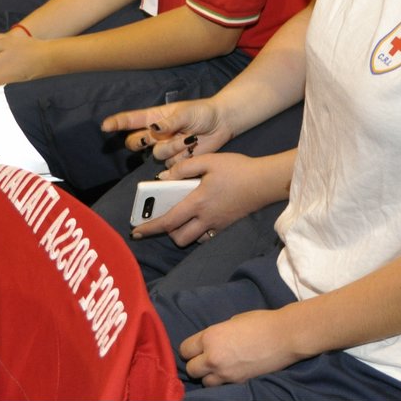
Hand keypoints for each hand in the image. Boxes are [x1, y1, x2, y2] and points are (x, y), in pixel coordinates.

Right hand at [102, 98, 229, 164]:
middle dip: (139, 143)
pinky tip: (193, 148)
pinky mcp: (175, 160)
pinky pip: (171, 165)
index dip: (116, 123)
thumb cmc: (202, 112)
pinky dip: (183, 157)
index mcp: (155, 117)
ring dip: (173, 148)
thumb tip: (153, 128)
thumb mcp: (185, 113)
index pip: (131, 120)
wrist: (221, 124)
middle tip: (151, 138)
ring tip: (189, 139)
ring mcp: (165, 147)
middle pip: (134, 143)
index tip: (105, 126)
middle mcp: (156, 134)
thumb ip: (169, 122)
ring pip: (157, 155)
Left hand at [131, 153, 272, 245]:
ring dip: (182, 233)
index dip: (150, 228)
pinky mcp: (226, 226)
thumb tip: (164, 177)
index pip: (168, 221)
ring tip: (181, 217)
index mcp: (198, 202)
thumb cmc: (237, 169)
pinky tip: (199, 217)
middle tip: (163, 218)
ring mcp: (217, 225)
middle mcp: (206, 218)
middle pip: (178, 238)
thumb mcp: (209, 160)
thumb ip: (184, 168)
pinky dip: (197, 232)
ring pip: (192, 240)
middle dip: (166, 233)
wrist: (264, 181)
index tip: (136, 232)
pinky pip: (205, 237)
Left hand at [180, 309, 303, 386]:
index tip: (196, 349)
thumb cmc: (261, 322)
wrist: (284, 336)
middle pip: (191, 369)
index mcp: (210, 337)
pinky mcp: (238, 383)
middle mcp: (213, 358)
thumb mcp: (232, 322)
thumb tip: (210, 344)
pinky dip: (222, 382)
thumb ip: (217, 335)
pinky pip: (221, 387)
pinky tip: (231, 373)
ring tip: (220, 368)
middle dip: (197, 364)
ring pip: (204, 382)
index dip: (190, 349)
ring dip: (209, 376)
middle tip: (207, 359)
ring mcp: (226, 374)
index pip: (185, 350)